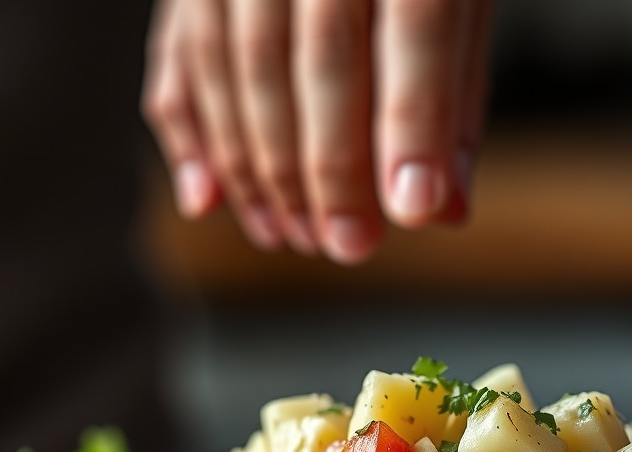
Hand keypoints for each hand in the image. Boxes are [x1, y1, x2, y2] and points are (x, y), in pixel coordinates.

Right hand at [142, 0, 494, 263]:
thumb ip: (452, 93)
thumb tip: (444, 209)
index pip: (417, 24)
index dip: (413, 123)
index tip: (414, 210)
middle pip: (319, 56)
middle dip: (331, 169)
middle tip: (348, 246)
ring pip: (239, 66)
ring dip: (262, 171)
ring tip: (294, 236)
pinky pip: (179, 59)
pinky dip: (189, 137)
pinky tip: (208, 199)